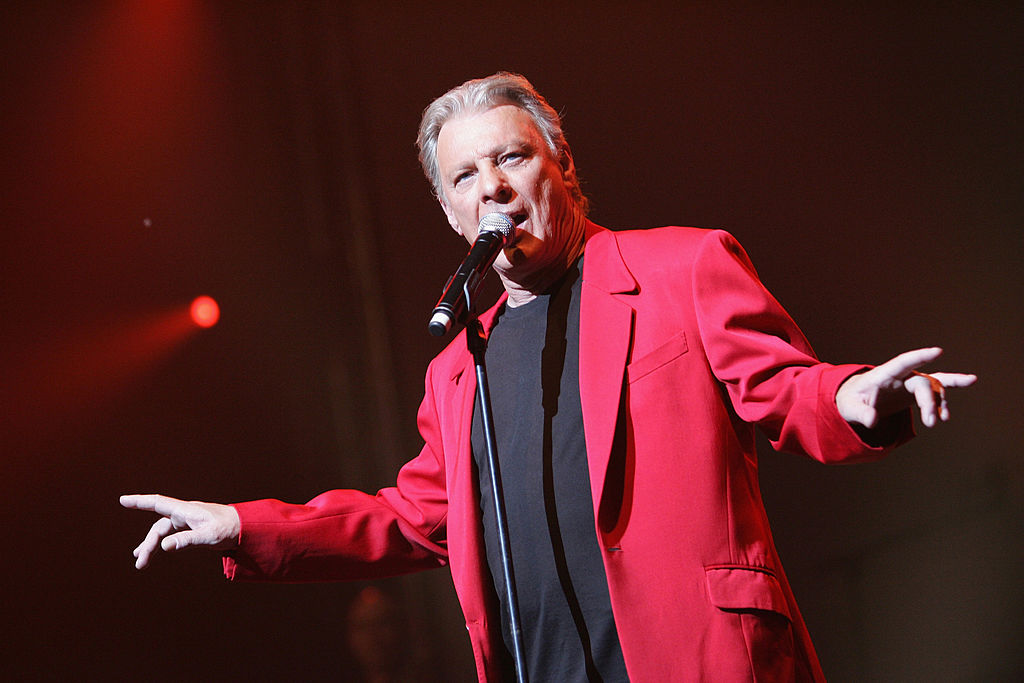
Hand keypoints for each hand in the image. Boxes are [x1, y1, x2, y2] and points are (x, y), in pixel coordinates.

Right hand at [120, 494, 240, 568]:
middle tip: (140, 562)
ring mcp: (187, 521)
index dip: (139, 501)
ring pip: (163, 533)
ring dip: (152, 546)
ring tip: (141, 561)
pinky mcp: (192, 528)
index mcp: (186, 510)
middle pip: (158, 527)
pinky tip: (156, 551)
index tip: (122, 500)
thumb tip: (164, 547)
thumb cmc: (228, 528)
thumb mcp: (208, 536)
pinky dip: (162, 544)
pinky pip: (171, 535)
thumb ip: (186, 540)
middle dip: (148, 544)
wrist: (244, 527)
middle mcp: (184, 514)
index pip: (158, 503)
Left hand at [836, 347, 976, 428]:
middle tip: (930, 423)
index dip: (919, 357)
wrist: (857, 402)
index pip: (902, 363)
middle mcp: (900, 376)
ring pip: (934, 385)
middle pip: (921, 382)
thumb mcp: (850, 408)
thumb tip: (872, 421)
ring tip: (944, 419)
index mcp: (883, 374)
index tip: (938, 351)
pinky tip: (971, 383)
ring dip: (940, 401)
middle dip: (928, 401)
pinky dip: (952, 387)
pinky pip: (938, 387)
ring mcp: (910, 382)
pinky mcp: (916, 392)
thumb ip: (861, 413)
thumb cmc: (852, 401)